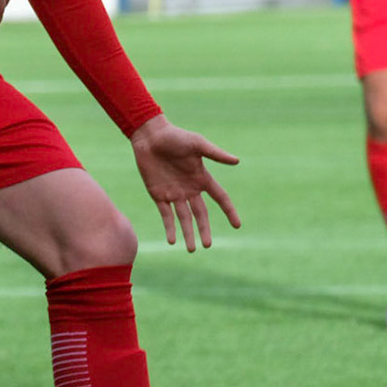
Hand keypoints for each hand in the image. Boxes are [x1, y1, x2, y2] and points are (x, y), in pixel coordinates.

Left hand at [129, 115, 240, 251]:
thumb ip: (215, 154)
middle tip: (208, 245)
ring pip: (183, 218)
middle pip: (200, 214)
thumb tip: (237, 161)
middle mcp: (190, 189)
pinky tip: (172, 240)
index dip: (229, 211)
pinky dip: (169, 227)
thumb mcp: (197, 144)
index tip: (237, 226)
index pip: (220, 198)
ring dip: (187, 233)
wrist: (149, 137)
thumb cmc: (175, 137)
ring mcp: (174, 193)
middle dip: (204, 229)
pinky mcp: (158, 195)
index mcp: (202, 178)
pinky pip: (165, 215)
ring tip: (191, 250)